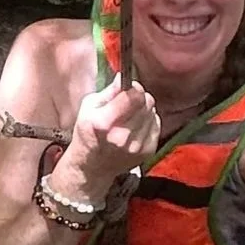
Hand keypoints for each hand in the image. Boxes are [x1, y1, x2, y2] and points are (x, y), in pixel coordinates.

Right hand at [64, 73, 159, 192]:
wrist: (92, 167)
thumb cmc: (87, 133)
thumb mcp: (88, 107)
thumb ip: (109, 91)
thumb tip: (123, 77)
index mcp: (104, 123)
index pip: (134, 95)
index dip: (134, 87)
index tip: (129, 87)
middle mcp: (122, 136)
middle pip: (146, 102)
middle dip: (139, 97)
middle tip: (129, 101)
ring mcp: (136, 146)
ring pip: (153, 112)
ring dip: (144, 110)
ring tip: (130, 116)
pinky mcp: (147, 152)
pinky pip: (156, 125)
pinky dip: (148, 122)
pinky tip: (136, 126)